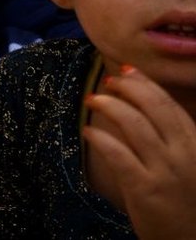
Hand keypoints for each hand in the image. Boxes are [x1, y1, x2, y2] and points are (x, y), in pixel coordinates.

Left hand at [83, 66, 195, 239]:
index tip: (127, 70)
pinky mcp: (144, 189)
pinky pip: (117, 154)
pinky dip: (99, 138)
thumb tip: (144, 107)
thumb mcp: (190, 165)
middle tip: (107, 82)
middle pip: (152, 107)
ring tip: (91, 100)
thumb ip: (173, 139)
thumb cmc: (187, 203)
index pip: (169, 104)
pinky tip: (87, 133)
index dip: (146, 83)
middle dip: (127, 88)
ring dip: (108, 105)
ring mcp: (164, 172)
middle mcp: (184, 154)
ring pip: (132, 124)